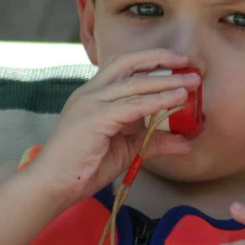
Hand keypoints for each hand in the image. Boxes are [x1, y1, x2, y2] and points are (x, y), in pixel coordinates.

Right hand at [29, 49, 199, 204]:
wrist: (53, 184)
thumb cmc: (84, 167)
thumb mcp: (126, 150)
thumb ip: (154, 142)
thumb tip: (185, 143)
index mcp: (93, 94)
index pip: (122, 66)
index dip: (150, 60)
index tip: (176, 61)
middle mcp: (90, 92)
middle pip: (128, 63)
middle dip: (160, 59)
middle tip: (188, 63)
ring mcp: (91, 103)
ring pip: (135, 83)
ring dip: (166, 81)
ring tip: (191, 83)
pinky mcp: (95, 118)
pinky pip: (134, 105)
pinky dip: (158, 101)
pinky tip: (176, 100)